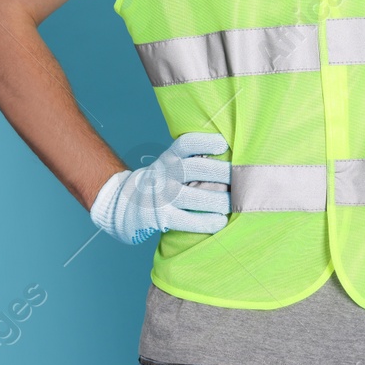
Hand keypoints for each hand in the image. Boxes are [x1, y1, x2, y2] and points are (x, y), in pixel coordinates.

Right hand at [88, 131, 230, 244]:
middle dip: (221, 173)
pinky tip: (220, 221)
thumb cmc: (161, 183)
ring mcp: (161, 195)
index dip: (205, 141)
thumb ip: (193, 160)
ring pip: (193, 197)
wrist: (124, 204)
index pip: (186, 144)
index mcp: (169, 157)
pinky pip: (186, 220)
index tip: (223, 144)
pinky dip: (205, 222)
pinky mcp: (160, 217)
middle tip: (241, 178)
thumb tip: (232, 157)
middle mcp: (164, 173)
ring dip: (218, 200)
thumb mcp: (170, 164)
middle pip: (194, 169)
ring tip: (235, 203)